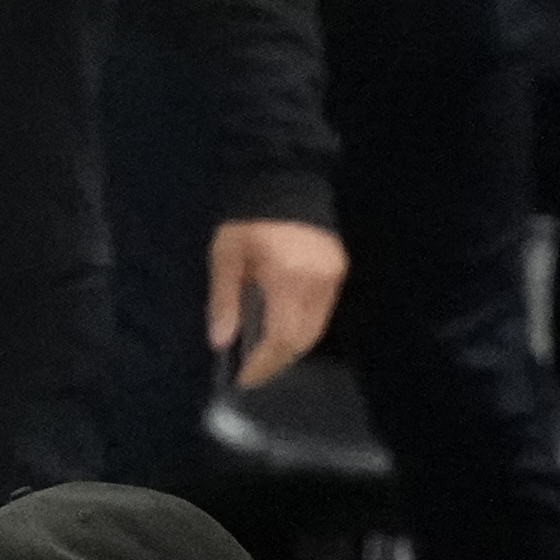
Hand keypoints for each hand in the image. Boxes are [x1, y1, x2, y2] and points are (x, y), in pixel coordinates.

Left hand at [208, 217, 346, 388]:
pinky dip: (302, 328)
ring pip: (316, 328)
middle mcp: (318, 282)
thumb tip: (220, 342)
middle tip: (252, 373)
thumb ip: (223, 300)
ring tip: (264, 357)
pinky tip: (281, 331)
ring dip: (291, 348)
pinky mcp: (339, 270)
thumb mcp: (225, 256)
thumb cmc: (248, 220)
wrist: (284, 180)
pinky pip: (323, 311)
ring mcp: (334, 276)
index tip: (244, 379)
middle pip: (303, 339)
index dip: (264, 363)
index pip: (282, 336)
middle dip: (277, 361)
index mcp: (288, 278)